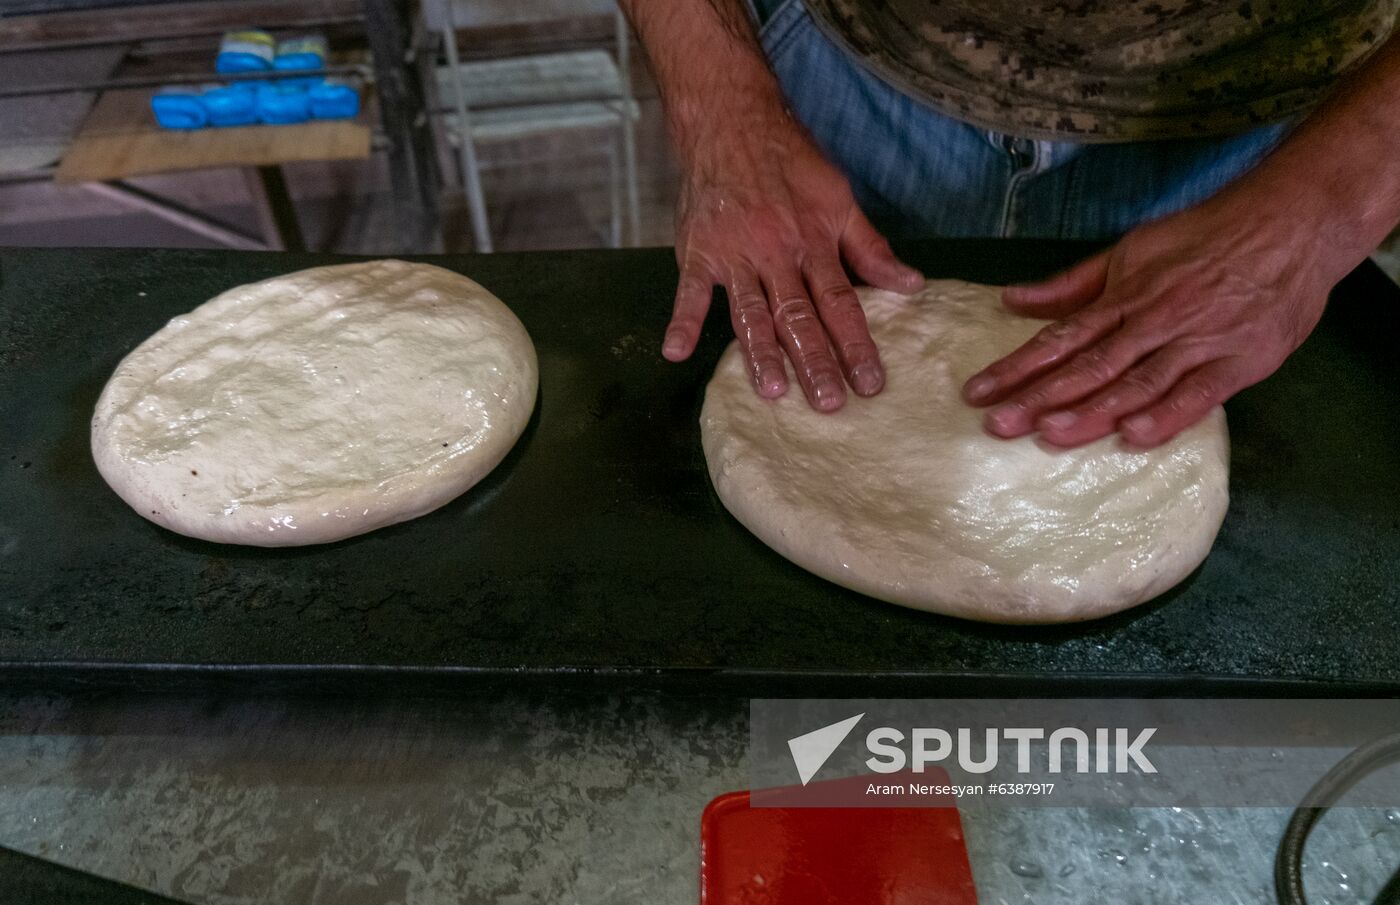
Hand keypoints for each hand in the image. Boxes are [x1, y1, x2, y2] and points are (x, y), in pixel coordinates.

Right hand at [663, 118, 922, 410]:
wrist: (731, 122)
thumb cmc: (790, 162)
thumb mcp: (839, 198)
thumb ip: (870, 247)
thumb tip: (912, 285)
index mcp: (813, 243)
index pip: (840, 303)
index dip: (856, 344)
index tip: (870, 383)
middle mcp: (776, 253)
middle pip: (798, 315)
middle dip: (815, 361)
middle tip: (828, 403)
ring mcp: (734, 254)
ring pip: (751, 311)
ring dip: (760, 351)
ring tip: (772, 389)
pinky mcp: (698, 252)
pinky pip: (690, 291)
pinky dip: (682, 321)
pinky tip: (676, 352)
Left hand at [961, 202, 1334, 446]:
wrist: (1292, 222)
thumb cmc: (1206, 237)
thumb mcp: (1131, 250)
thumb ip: (1072, 284)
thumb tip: (1012, 299)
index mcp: (1125, 296)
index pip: (1060, 338)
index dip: (1017, 366)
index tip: (978, 391)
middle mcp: (1153, 321)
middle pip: (1088, 366)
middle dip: (1039, 397)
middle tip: (996, 425)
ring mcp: (1195, 343)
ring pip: (1135, 383)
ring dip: (1090, 411)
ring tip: (1047, 434)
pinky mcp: (1238, 362)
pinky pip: (1196, 395)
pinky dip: (1165, 416)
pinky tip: (1132, 437)